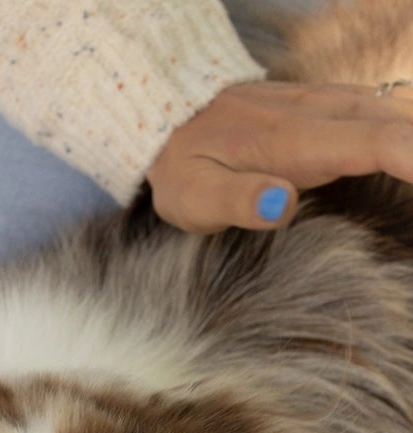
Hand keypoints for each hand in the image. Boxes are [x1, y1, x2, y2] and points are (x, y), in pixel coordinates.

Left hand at [149, 79, 412, 233]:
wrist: (169, 117)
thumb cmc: (183, 167)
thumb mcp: (193, 195)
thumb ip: (237, 200)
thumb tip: (281, 204)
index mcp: (294, 140)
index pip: (375, 142)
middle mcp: (320, 113)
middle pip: (398, 123)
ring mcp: (326, 104)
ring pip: (393, 111)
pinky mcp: (326, 105)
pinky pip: (379, 110)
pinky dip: (403, 130)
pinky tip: (406, 152)